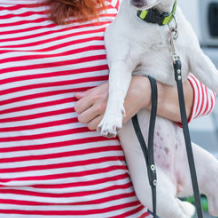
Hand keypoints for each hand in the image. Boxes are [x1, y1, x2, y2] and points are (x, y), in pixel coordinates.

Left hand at [74, 77, 193, 130]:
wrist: (140, 91)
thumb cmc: (122, 87)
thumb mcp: (105, 86)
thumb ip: (89, 93)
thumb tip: (76, 96)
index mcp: (95, 96)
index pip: (77, 108)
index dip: (81, 108)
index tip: (86, 106)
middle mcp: (99, 106)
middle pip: (81, 119)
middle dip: (85, 117)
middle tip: (92, 113)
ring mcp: (107, 115)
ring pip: (90, 126)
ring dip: (93, 123)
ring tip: (99, 117)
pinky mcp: (115, 122)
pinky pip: (102, 130)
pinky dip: (102, 128)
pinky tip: (107, 121)